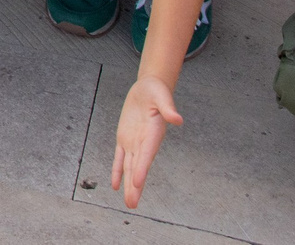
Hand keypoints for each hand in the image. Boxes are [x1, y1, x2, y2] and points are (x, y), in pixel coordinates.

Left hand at [110, 76, 180, 209]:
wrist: (148, 88)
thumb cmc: (157, 91)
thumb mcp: (162, 95)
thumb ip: (168, 108)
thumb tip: (178, 119)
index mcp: (153, 133)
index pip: (146, 154)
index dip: (142, 168)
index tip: (137, 183)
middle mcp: (144, 142)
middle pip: (138, 167)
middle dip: (135, 186)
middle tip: (132, 205)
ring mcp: (134, 142)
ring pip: (129, 167)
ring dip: (128, 184)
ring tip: (129, 203)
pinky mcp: (124, 138)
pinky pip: (120, 157)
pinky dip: (117, 171)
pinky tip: (116, 186)